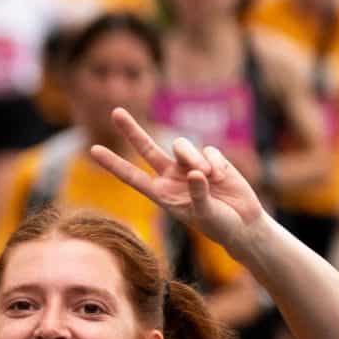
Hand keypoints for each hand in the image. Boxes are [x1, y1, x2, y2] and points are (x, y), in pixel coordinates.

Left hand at [89, 108, 269, 252]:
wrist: (244, 224)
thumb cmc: (220, 226)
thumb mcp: (206, 214)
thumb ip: (198, 194)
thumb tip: (195, 172)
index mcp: (162, 194)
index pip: (132, 176)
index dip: (113, 163)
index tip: (93, 149)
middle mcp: (171, 177)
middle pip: (146, 148)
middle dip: (131, 130)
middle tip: (115, 111)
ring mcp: (190, 166)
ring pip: (182, 146)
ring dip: (195, 158)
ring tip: (210, 177)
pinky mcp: (211, 159)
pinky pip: (208, 149)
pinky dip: (215, 162)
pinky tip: (222, 177)